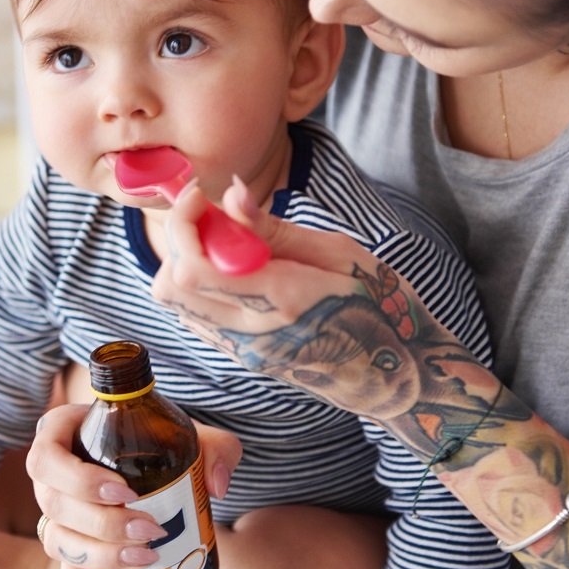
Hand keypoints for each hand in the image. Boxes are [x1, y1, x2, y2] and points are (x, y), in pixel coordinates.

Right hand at [25, 402, 240, 568]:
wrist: (161, 464)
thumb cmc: (165, 441)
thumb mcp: (192, 435)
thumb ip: (216, 448)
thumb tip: (215, 486)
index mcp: (64, 435)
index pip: (46, 458)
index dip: (78, 480)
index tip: (125, 491)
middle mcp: (51, 478)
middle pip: (53, 506)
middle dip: (102, 524)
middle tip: (149, 528)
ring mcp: (58, 517)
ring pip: (58, 543)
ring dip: (101, 556)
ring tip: (147, 558)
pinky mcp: (73, 553)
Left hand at [153, 179, 477, 421]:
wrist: (398, 375)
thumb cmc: (381, 306)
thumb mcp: (341, 253)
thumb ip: (275, 228)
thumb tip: (231, 193)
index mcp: (284, 300)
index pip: (194, 266)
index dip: (183, 222)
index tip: (201, 195)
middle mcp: (254, 334)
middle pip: (170, 286)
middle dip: (181, 240)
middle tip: (216, 217)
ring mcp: (245, 353)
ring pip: (177, 305)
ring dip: (187, 262)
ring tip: (231, 244)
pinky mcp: (245, 360)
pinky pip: (197, 318)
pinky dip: (200, 286)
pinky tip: (236, 271)